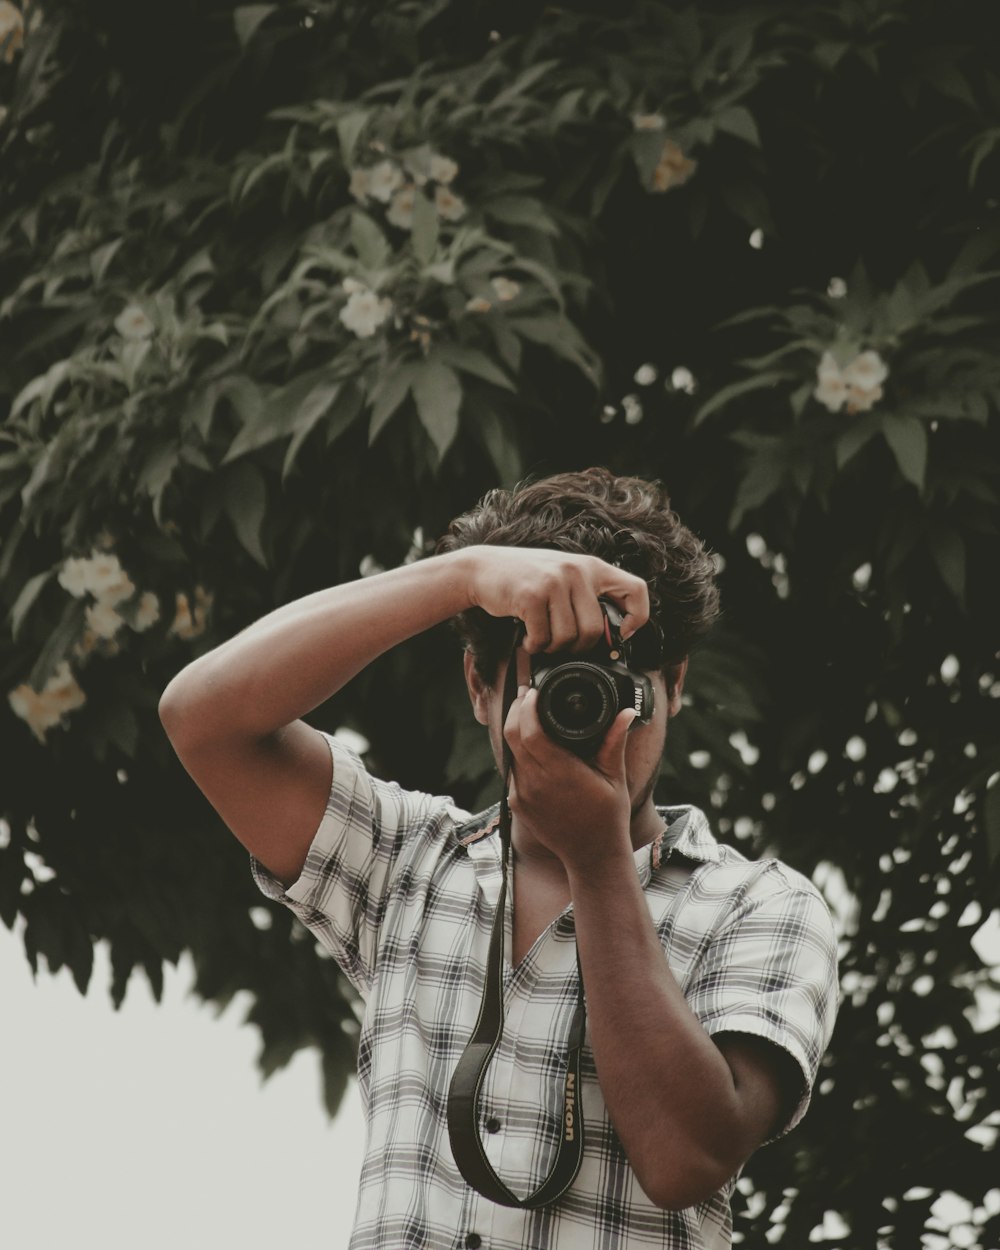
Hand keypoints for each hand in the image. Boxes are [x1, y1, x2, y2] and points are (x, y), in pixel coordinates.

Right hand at [463, 546, 649, 653]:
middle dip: (579, 647)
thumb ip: (588, 596)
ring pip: (569, 637)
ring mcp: (554, 582)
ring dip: (553, 648)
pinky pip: (543, 638)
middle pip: (596, 628)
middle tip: (562, 644)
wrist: (482, 568)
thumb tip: (615, 634)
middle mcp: (577, 570)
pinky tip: (528, 638)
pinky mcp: (532, 596)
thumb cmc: (526, 579)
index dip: (637, 617)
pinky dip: (535, 646)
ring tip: (542, 639)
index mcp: (592, 566)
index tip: (621, 633)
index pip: (636, 590)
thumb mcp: (564, 577)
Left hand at [503, 683, 636, 870]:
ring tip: (529, 717)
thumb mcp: (614, 778)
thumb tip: (625, 713)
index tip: (532, 692)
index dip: (526, 706)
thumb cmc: (607, 817)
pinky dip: (518, 755)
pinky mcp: (517, 804)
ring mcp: (522, 795)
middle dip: (516, 711)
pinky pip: (512, 771)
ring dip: (515, 732)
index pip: (529, 730)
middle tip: (526, 696)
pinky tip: (531, 748)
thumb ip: (614, 742)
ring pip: (510, 752)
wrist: (591, 856)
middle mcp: (535, 783)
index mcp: (559, 772)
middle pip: (512, 735)